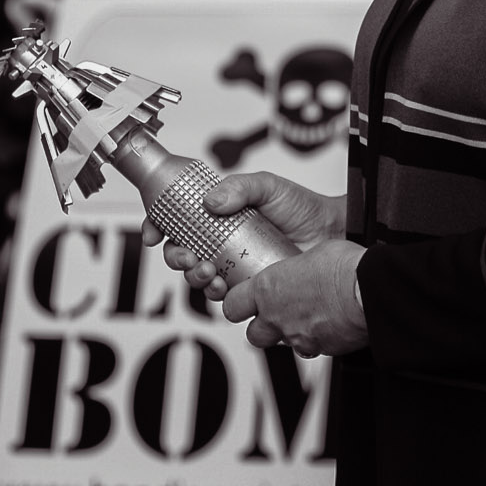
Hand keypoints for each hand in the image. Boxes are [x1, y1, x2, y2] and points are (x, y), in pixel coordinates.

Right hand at [141, 172, 345, 299]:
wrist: (333, 233)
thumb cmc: (303, 208)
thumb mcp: (268, 186)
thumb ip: (240, 186)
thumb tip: (211, 201)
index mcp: (219, 215)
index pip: (177, 220)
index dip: (157, 226)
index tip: (152, 233)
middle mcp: (222, 242)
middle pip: (181, 252)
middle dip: (176, 257)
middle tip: (188, 257)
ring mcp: (234, 266)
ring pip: (199, 278)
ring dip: (195, 278)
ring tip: (209, 272)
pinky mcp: (249, 289)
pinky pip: (224, 299)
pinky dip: (217, 295)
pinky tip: (225, 288)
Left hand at [223, 239, 366, 357]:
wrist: (370, 290)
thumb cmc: (343, 267)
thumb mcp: (312, 252)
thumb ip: (296, 267)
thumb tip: (299, 268)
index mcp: (268, 288)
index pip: (232, 304)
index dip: (237, 302)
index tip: (243, 298)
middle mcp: (277, 316)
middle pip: (252, 334)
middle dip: (260, 325)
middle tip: (273, 312)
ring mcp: (297, 336)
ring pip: (282, 342)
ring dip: (288, 332)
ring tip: (306, 316)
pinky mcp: (319, 349)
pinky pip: (309, 348)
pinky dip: (314, 338)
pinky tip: (327, 323)